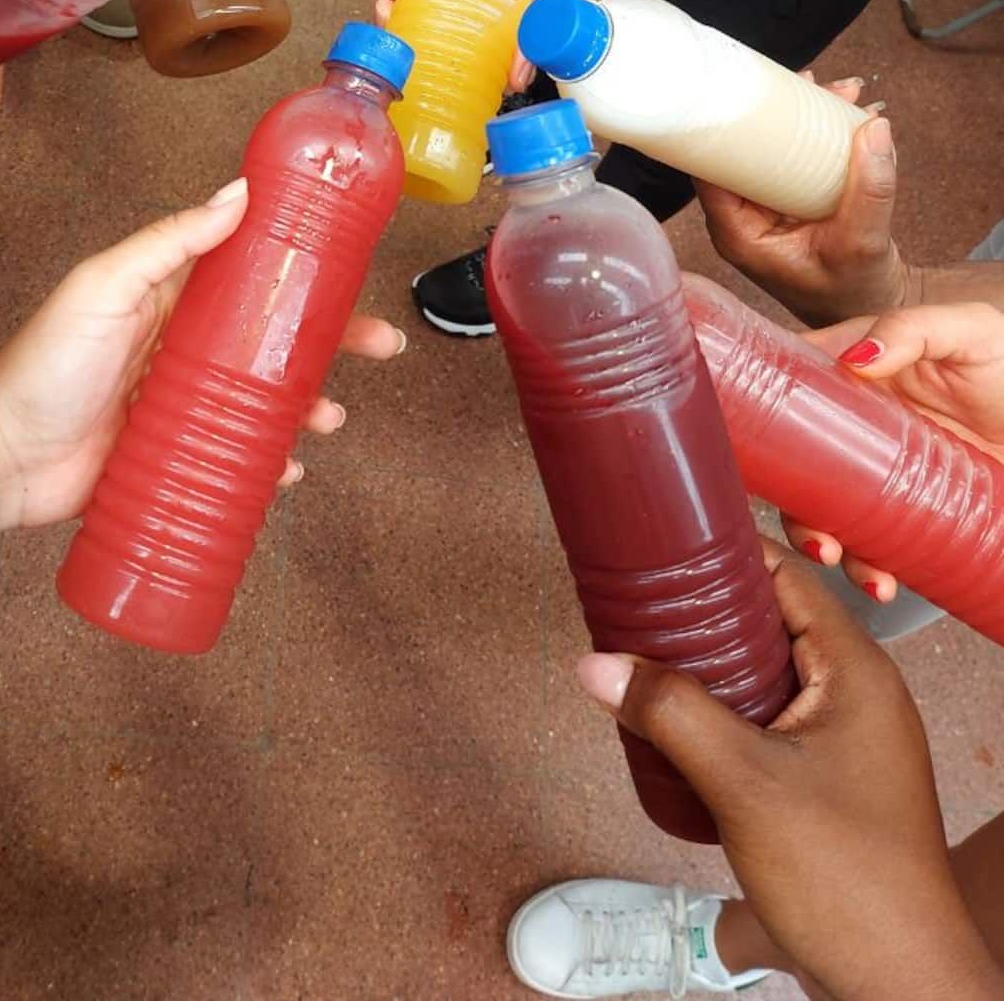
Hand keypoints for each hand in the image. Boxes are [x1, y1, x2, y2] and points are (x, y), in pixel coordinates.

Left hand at [0, 180, 406, 536]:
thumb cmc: (41, 364)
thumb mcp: (104, 287)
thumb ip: (168, 243)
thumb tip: (236, 194)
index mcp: (173, 296)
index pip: (252, 271)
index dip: (305, 269)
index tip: (353, 265)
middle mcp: (186, 346)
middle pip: (275, 337)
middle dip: (331, 341)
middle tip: (379, 344)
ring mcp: (186, 403)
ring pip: (268, 398)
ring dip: (310, 404)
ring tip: (331, 417)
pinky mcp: (179, 455)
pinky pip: (240, 456)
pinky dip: (272, 464)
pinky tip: (289, 471)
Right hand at [578, 544, 1001, 1000]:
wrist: (896, 982)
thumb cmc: (844, 875)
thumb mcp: (743, 781)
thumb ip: (670, 712)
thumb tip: (598, 664)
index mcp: (856, 669)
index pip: (788, 576)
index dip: (727, 551)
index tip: (666, 538)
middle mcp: (859, 693)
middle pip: (774, 622)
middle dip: (706, 610)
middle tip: (638, 599)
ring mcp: (848, 741)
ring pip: (769, 676)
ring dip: (711, 667)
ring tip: (644, 656)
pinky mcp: (831, 783)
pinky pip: (770, 723)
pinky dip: (725, 713)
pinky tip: (677, 728)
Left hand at [697, 97, 908, 326]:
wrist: (870, 310)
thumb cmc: (853, 293)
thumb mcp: (863, 242)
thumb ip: (870, 189)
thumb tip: (875, 128)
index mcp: (737, 234)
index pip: (709, 172)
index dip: (719, 130)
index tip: (739, 93)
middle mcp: (741, 216)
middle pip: (740, 150)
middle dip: (773, 112)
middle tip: (813, 83)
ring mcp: (764, 206)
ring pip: (770, 147)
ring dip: (803, 116)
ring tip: (842, 92)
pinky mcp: (788, 198)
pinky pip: (793, 156)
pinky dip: (818, 133)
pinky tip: (846, 110)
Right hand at [783, 302, 1003, 599]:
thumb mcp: (970, 332)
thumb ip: (913, 329)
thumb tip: (857, 357)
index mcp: (857, 373)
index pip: (795, 390)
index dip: (767, 419)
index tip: (761, 453)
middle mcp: (859, 425)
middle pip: (801, 465)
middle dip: (797, 506)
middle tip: (817, 537)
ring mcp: (883, 472)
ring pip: (830, 511)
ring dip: (827, 544)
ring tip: (855, 567)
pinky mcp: (910, 510)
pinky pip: (875, 542)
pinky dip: (870, 568)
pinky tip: (884, 580)